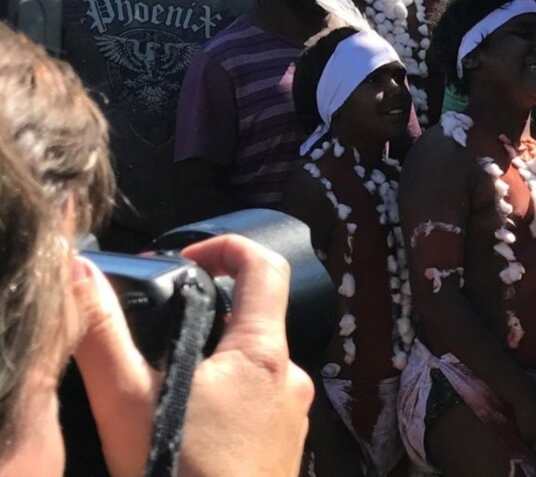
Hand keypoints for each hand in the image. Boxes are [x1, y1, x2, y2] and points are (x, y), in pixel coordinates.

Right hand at [73, 234, 313, 476]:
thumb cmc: (182, 476)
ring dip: (211, 366)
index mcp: (263, 354)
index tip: (181, 257)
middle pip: (253, 320)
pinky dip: (224, 403)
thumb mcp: (127, 405)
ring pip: (252, 367)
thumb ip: (101, 336)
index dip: (224, 246)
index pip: (265, 267)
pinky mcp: (287, 449)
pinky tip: (186, 431)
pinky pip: (257, 406)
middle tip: (153, 335)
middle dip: (204, 318)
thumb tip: (78, 271)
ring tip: (161, 390)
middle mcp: (290, 378)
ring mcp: (294, 416)